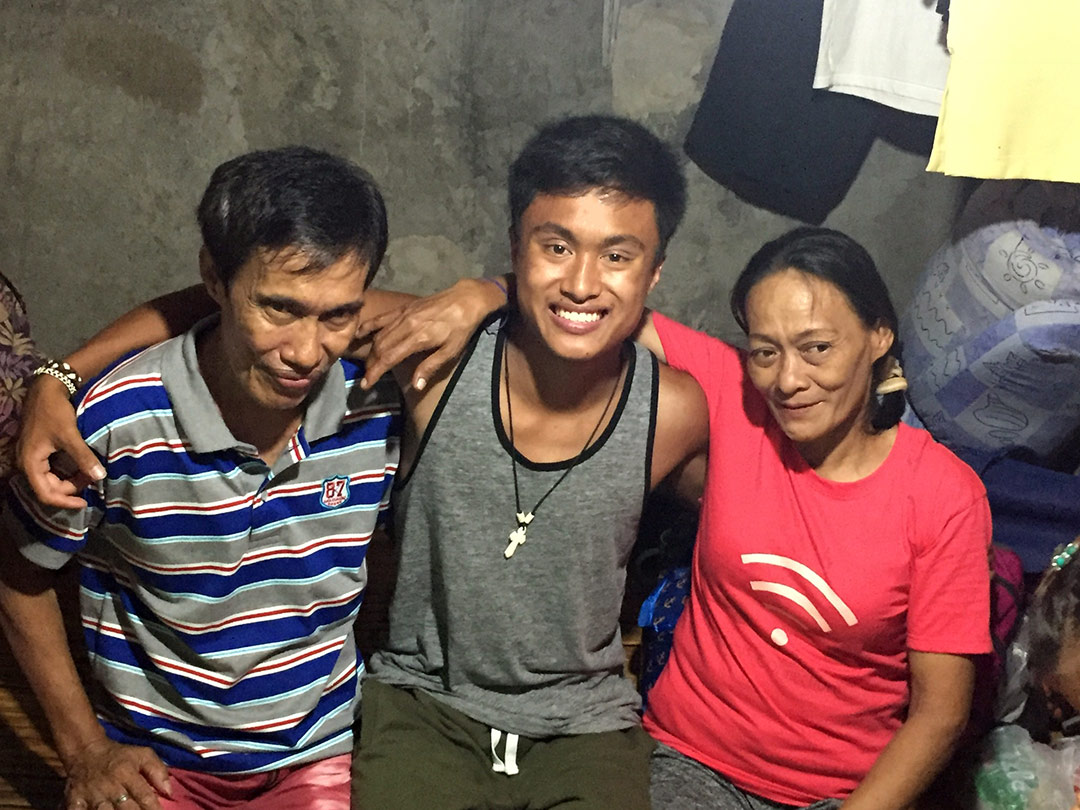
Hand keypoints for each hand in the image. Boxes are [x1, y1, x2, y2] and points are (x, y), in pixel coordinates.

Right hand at [15, 375, 103, 508]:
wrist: (45, 390)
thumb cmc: (54, 412)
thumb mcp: (70, 435)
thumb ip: (83, 457)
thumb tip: (100, 476)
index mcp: (30, 463)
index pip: (46, 494)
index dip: (65, 501)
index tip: (84, 503)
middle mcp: (27, 463)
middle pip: (48, 488)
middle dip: (71, 488)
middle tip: (92, 480)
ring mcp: (31, 458)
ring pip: (51, 479)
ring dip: (70, 480)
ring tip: (89, 472)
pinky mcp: (38, 451)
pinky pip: (51, 470)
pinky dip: (67, 471)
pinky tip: (81, 466)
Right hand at [62, 737, 170, 809]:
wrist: (86, 751)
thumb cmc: (119, 756)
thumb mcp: (142, 755)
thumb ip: (158, 771)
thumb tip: (169, 792)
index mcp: (128, 774)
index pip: (144, 796)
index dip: (153, 808)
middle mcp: (111, 787)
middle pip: (126, 808)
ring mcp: (92, 796)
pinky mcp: (75, 802)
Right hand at [357, 277, 506, 390]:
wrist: (465, 299)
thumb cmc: (461, 328)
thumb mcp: (451, 351)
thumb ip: (431, 367)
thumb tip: (415, 385)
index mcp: (418, 338)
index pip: (389, 357)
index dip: (375, 372)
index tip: (366, 384)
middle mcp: (406, 325)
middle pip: (381, 347)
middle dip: (371, 365)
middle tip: (366, 378)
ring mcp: (403, 315)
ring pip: (380, 334)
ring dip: (371, 351)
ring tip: (367, 365)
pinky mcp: (404, 308)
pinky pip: (382, 318)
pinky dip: (368, 326)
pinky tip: (358, 334)